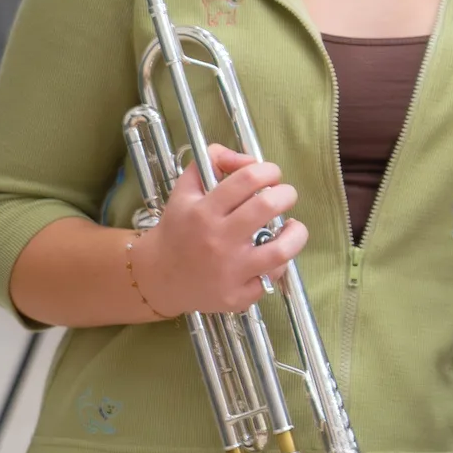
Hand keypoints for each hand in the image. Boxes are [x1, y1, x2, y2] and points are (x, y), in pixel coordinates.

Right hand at [132, 143, 305, 315]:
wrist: (156, 278)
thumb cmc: (178, 229)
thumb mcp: (185, 190)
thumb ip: (211, 162)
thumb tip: (246, 156)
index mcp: (203, 211)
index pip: (248, 179)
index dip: (269, 170)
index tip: (271, 175)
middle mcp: (217, 240)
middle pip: (268, 206)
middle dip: (287, 194)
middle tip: (284, 196)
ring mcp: (228, 271)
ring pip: (281, 250)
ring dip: (296, 234)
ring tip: (292, 227)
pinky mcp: (235, 296)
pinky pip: (271, 278)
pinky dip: (278, 266)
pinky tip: (271, 257)